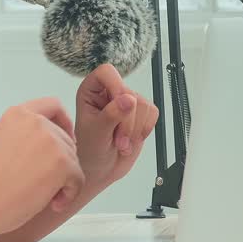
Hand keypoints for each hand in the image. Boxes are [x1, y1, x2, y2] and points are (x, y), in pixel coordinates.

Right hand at [0, 97, 84, 236]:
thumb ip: (30, 136)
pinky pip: (78, 179)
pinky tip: (52, 203)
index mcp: (18, 114)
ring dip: (64, 182)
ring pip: (74, 161)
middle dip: (61, 163)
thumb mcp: (6, 142)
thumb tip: (60, 144)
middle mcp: (36, 122)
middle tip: (42, 183)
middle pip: (67, 140)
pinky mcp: (62, 162)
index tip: (66, 137)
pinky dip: (69, 195)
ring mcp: (51, 140)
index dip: (64, 122)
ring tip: (42, 195)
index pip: (54, 105)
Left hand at [74, 64, 159, 189]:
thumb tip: (128, 99)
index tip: (118, 109)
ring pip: (143, 104)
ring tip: (123, 144)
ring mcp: (126, 102)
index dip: (116, 87)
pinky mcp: (141, 113)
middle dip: (127, 122)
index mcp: (91, 91)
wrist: (102, 169)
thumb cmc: (90, 151)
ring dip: (136, 129)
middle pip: (129, 93)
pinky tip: (132, 140)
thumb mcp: (96, 133)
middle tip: (119, 141)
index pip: (107, 72)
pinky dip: (145, 130)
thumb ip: (111, 115)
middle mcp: (109, 92)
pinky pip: (153, 113)